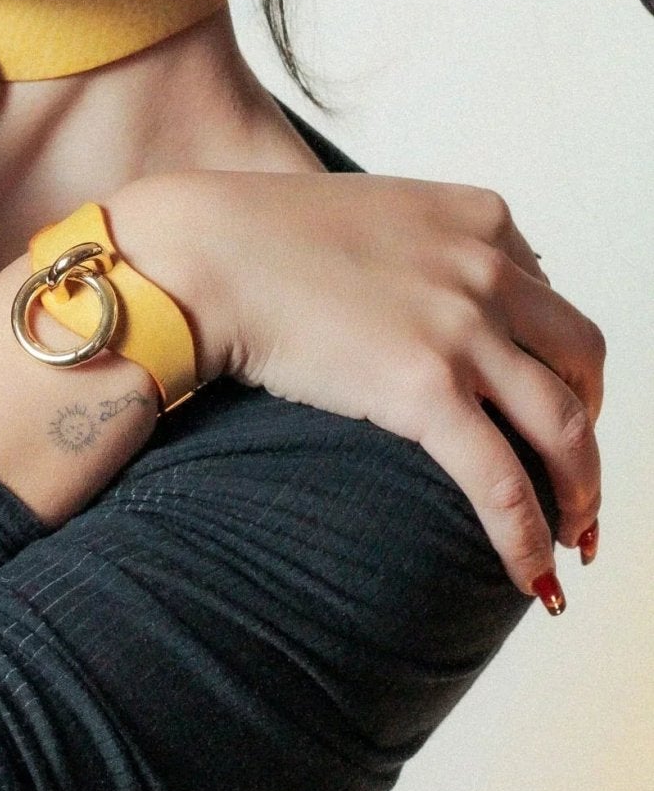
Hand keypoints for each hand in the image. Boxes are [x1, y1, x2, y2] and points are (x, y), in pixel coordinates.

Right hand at [107, 170, 604, 597]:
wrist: (202, 252)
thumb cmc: (256, 236)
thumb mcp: (370, 214)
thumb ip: (420, 251)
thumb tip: (426, 310)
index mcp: (478, 218)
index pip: (550, 297)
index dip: (554, 361)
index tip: (544, 399)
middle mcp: (487, 267)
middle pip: (581, 360)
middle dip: (587, 423)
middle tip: (570, 471)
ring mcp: (462, 328)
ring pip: (565, 427)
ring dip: (580, 489)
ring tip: (571, 533)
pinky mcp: (426, 388)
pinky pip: (503, 481)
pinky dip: (527, 536)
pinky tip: (532, 576)